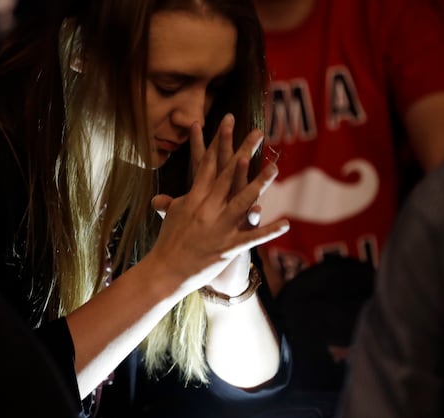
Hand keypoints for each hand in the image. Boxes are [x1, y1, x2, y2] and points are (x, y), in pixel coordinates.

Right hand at [149, 114, 288, 296]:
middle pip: (228, 174)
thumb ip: (169, 204)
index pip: (208, 163)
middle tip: (257, 132)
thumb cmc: (168, 243)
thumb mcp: (170, 218)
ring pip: (242, 200)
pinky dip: (268, 231)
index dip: (218, 140)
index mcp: (194, 198)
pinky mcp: (227, 247)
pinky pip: (251, 237)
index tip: (227, 120)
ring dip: (259, 183)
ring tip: (275, 167)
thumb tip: (159, 199)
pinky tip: (285, 223)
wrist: (165, 271)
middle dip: (243, 151)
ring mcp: (218, 227)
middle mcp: (206, 208)